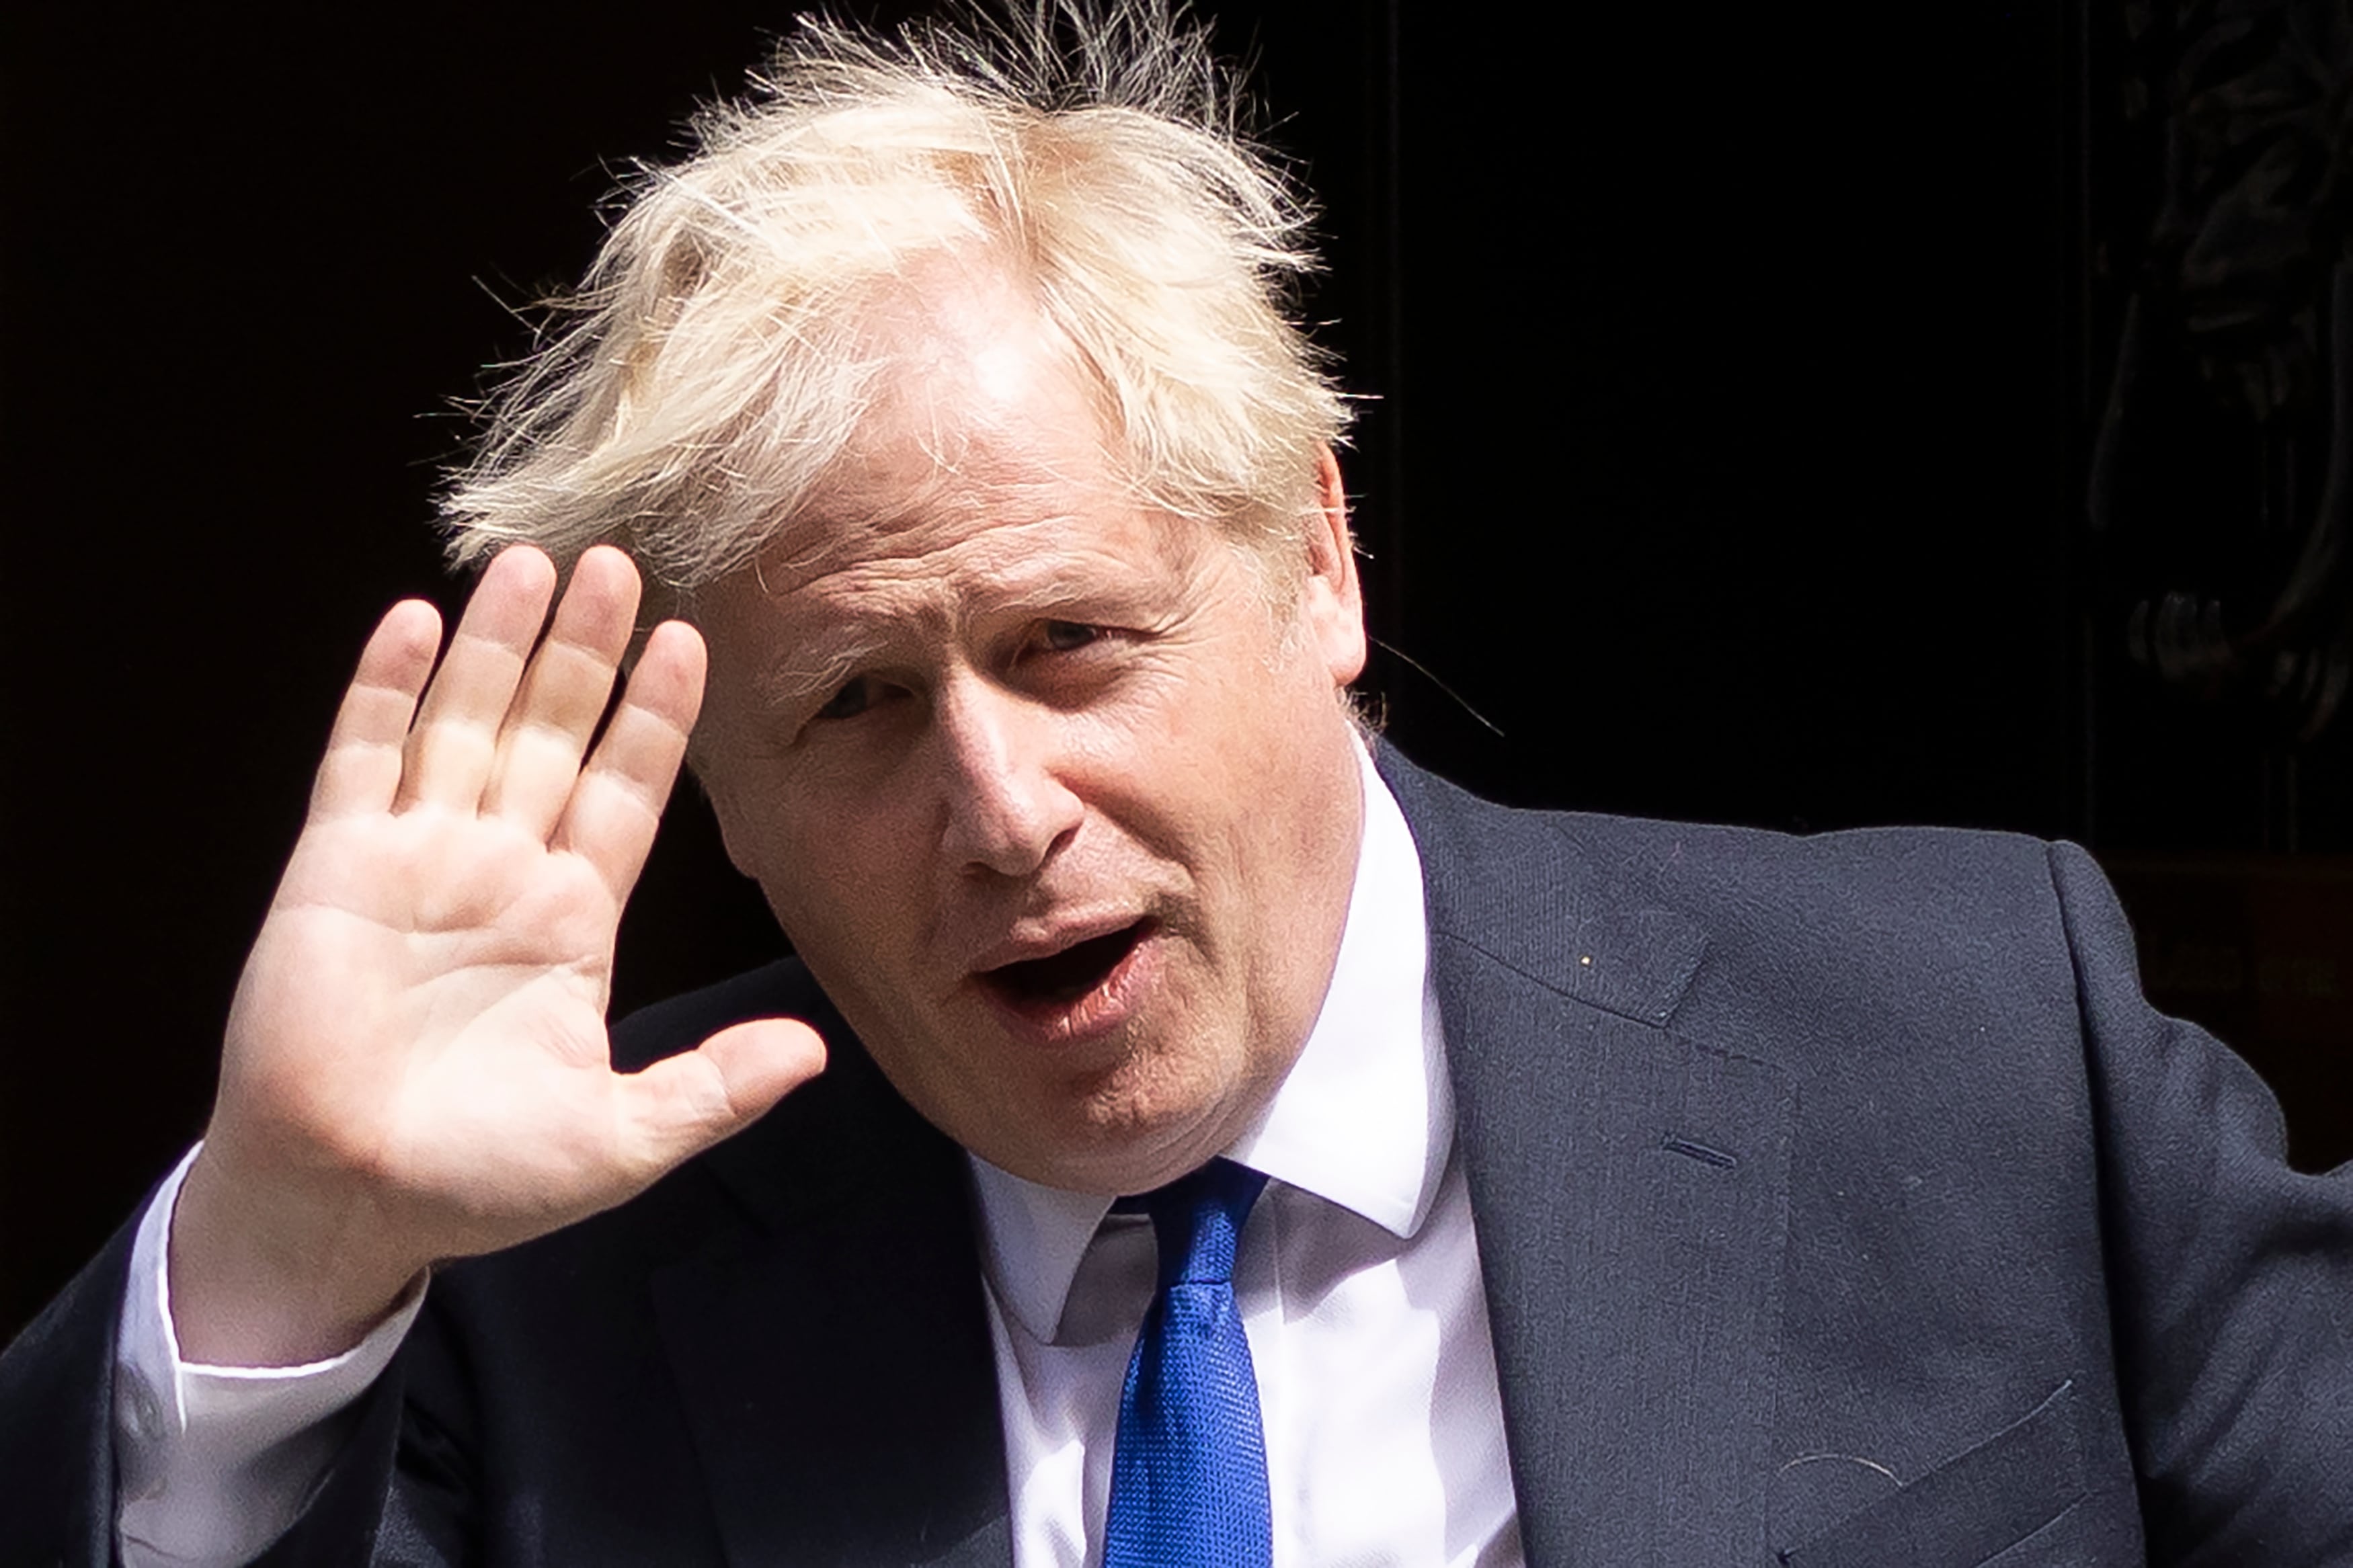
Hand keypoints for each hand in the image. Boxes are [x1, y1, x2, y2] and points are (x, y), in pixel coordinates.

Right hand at [170, 546, 824, 1365]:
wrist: (346, 1205)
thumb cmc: (480, 1181)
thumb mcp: (621, 1139)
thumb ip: (714, 1088)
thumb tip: (816, 1053)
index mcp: (572, 920)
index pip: (627, 791)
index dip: (657, 718)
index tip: (693, 642)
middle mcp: (501, 871)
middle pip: (553, 734)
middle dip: (585, 651)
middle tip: (620, 561)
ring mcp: (417, 859)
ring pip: (466, 724)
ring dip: (498, 644)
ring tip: (533, 559)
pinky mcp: (336, 867)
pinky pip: (364, 758)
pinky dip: (388, 690)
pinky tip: (417, 619)